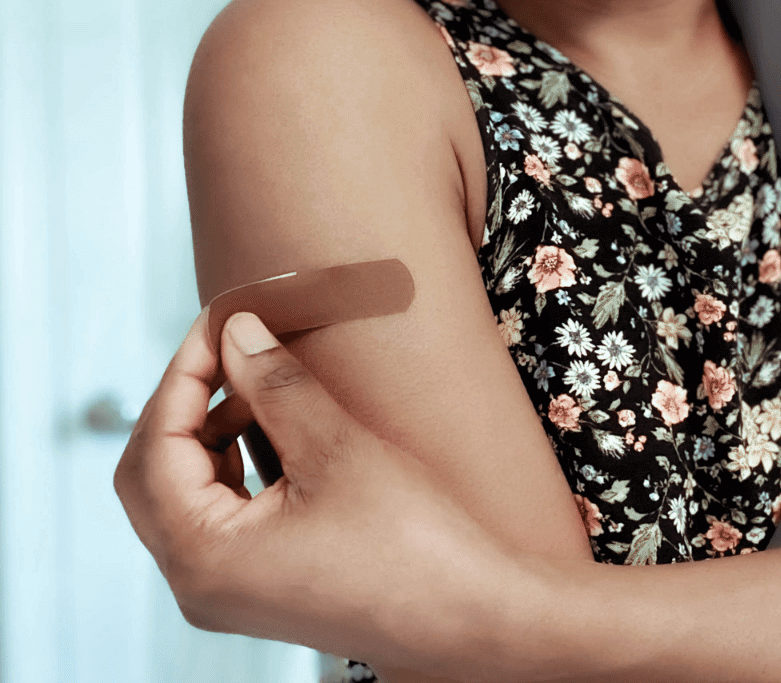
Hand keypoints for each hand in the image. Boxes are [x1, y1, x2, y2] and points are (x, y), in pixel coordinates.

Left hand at [113, 306, 519, 681]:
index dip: (185, 373)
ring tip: (261, 385)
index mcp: (202, 556)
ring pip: (182, 493)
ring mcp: (227, 592)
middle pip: (151, 474)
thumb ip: (275, 383)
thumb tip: (235, 329)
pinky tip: (274, 429)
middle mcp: (198, 584)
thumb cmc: (411, 542)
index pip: (157, 444)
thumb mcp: (337, 448)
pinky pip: (217, 515)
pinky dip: (233, 464)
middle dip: (187, 403)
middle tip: (231, 347)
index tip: (221, 320)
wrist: (471, 618)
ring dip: (210, 432)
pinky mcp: (259, 587)